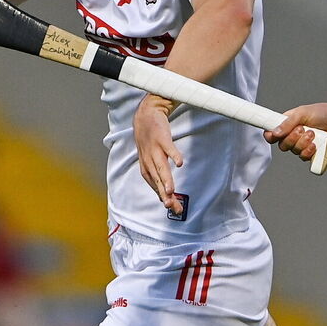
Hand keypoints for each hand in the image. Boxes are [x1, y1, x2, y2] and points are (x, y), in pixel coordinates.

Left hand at [133, 94, 184, 214]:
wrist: (146, 116)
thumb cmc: (150, 141)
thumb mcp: (151, 159)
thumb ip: (158, 175)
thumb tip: (167, 194)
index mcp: (146, 168)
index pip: (156, 187)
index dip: (165, 198)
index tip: (174, 209)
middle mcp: (149, 160)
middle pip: (158, 180)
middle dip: (164, 194)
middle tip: (171, 206)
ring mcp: (155, 149)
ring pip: (160, 166)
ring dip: (165, 179)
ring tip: (171, 191)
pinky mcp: (162, 138)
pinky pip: (169, 148)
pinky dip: (173, 155)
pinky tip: (180, 163)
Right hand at [263, 103, 326, 160]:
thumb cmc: (323, 113)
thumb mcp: (303, 113)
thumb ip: (287, 123)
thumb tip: (274, 133)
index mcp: (288, 124)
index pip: (272, 133)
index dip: (270, 137)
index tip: (274, 136)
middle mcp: (293, 135)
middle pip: (282, 145)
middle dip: (292, 138)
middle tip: (303, 129)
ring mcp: (302, 145)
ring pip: (293, 151)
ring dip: (303, 143)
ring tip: (313, 134)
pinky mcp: (311, 153)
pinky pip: (304, 157)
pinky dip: (309, 151)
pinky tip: (316, 145)